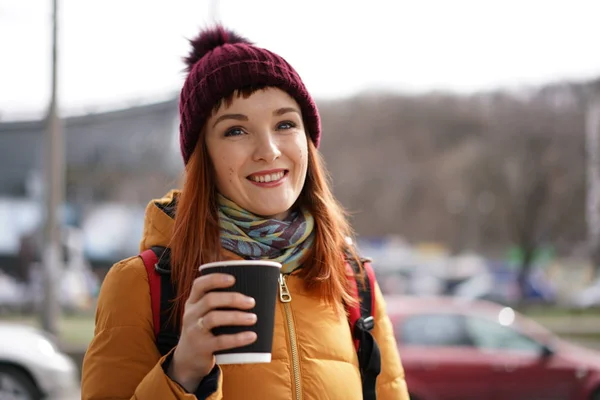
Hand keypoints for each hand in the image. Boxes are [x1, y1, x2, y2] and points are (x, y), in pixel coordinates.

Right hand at [167, 273, 256, 391]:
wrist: (187, 360)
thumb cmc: (204, 331)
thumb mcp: (203, 315)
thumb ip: (218, 304)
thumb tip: (252, 294)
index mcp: (193, 302)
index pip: (199, 285)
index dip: (215, 279)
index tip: (233, 279)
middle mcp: (191, 314)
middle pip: (210, 300)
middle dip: (232, 299)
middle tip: (251, 302)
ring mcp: (194, 331)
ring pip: (214, 318)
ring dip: (236, 316)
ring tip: (253, 318)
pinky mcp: (201, 347)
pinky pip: (220, 341)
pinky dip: (238, 338)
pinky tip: (252, 336)